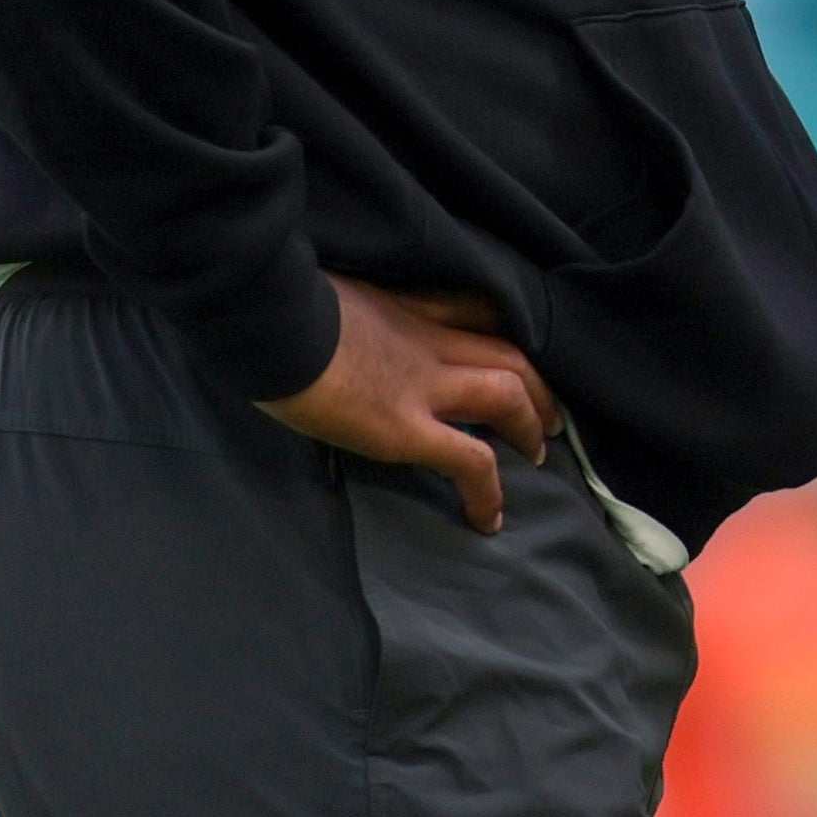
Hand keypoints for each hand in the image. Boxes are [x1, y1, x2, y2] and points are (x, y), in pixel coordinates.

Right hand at [258, 276, 558, 532]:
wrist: (265, 319)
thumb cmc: (273, 306)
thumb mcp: (320, 296)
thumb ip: (339, 316)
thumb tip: (321, 328)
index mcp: (402, 306)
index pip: (471, 309)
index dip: (501, 332)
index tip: (515, 350)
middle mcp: (425, 339)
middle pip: (507, 353)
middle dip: (538, 385)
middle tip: (550, 413)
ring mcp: (421, 384)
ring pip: (505, 395)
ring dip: (531, 425)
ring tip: (539, 454)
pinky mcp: (405, 429)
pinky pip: (468, 461)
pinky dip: (488, 491)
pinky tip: (490, 520)